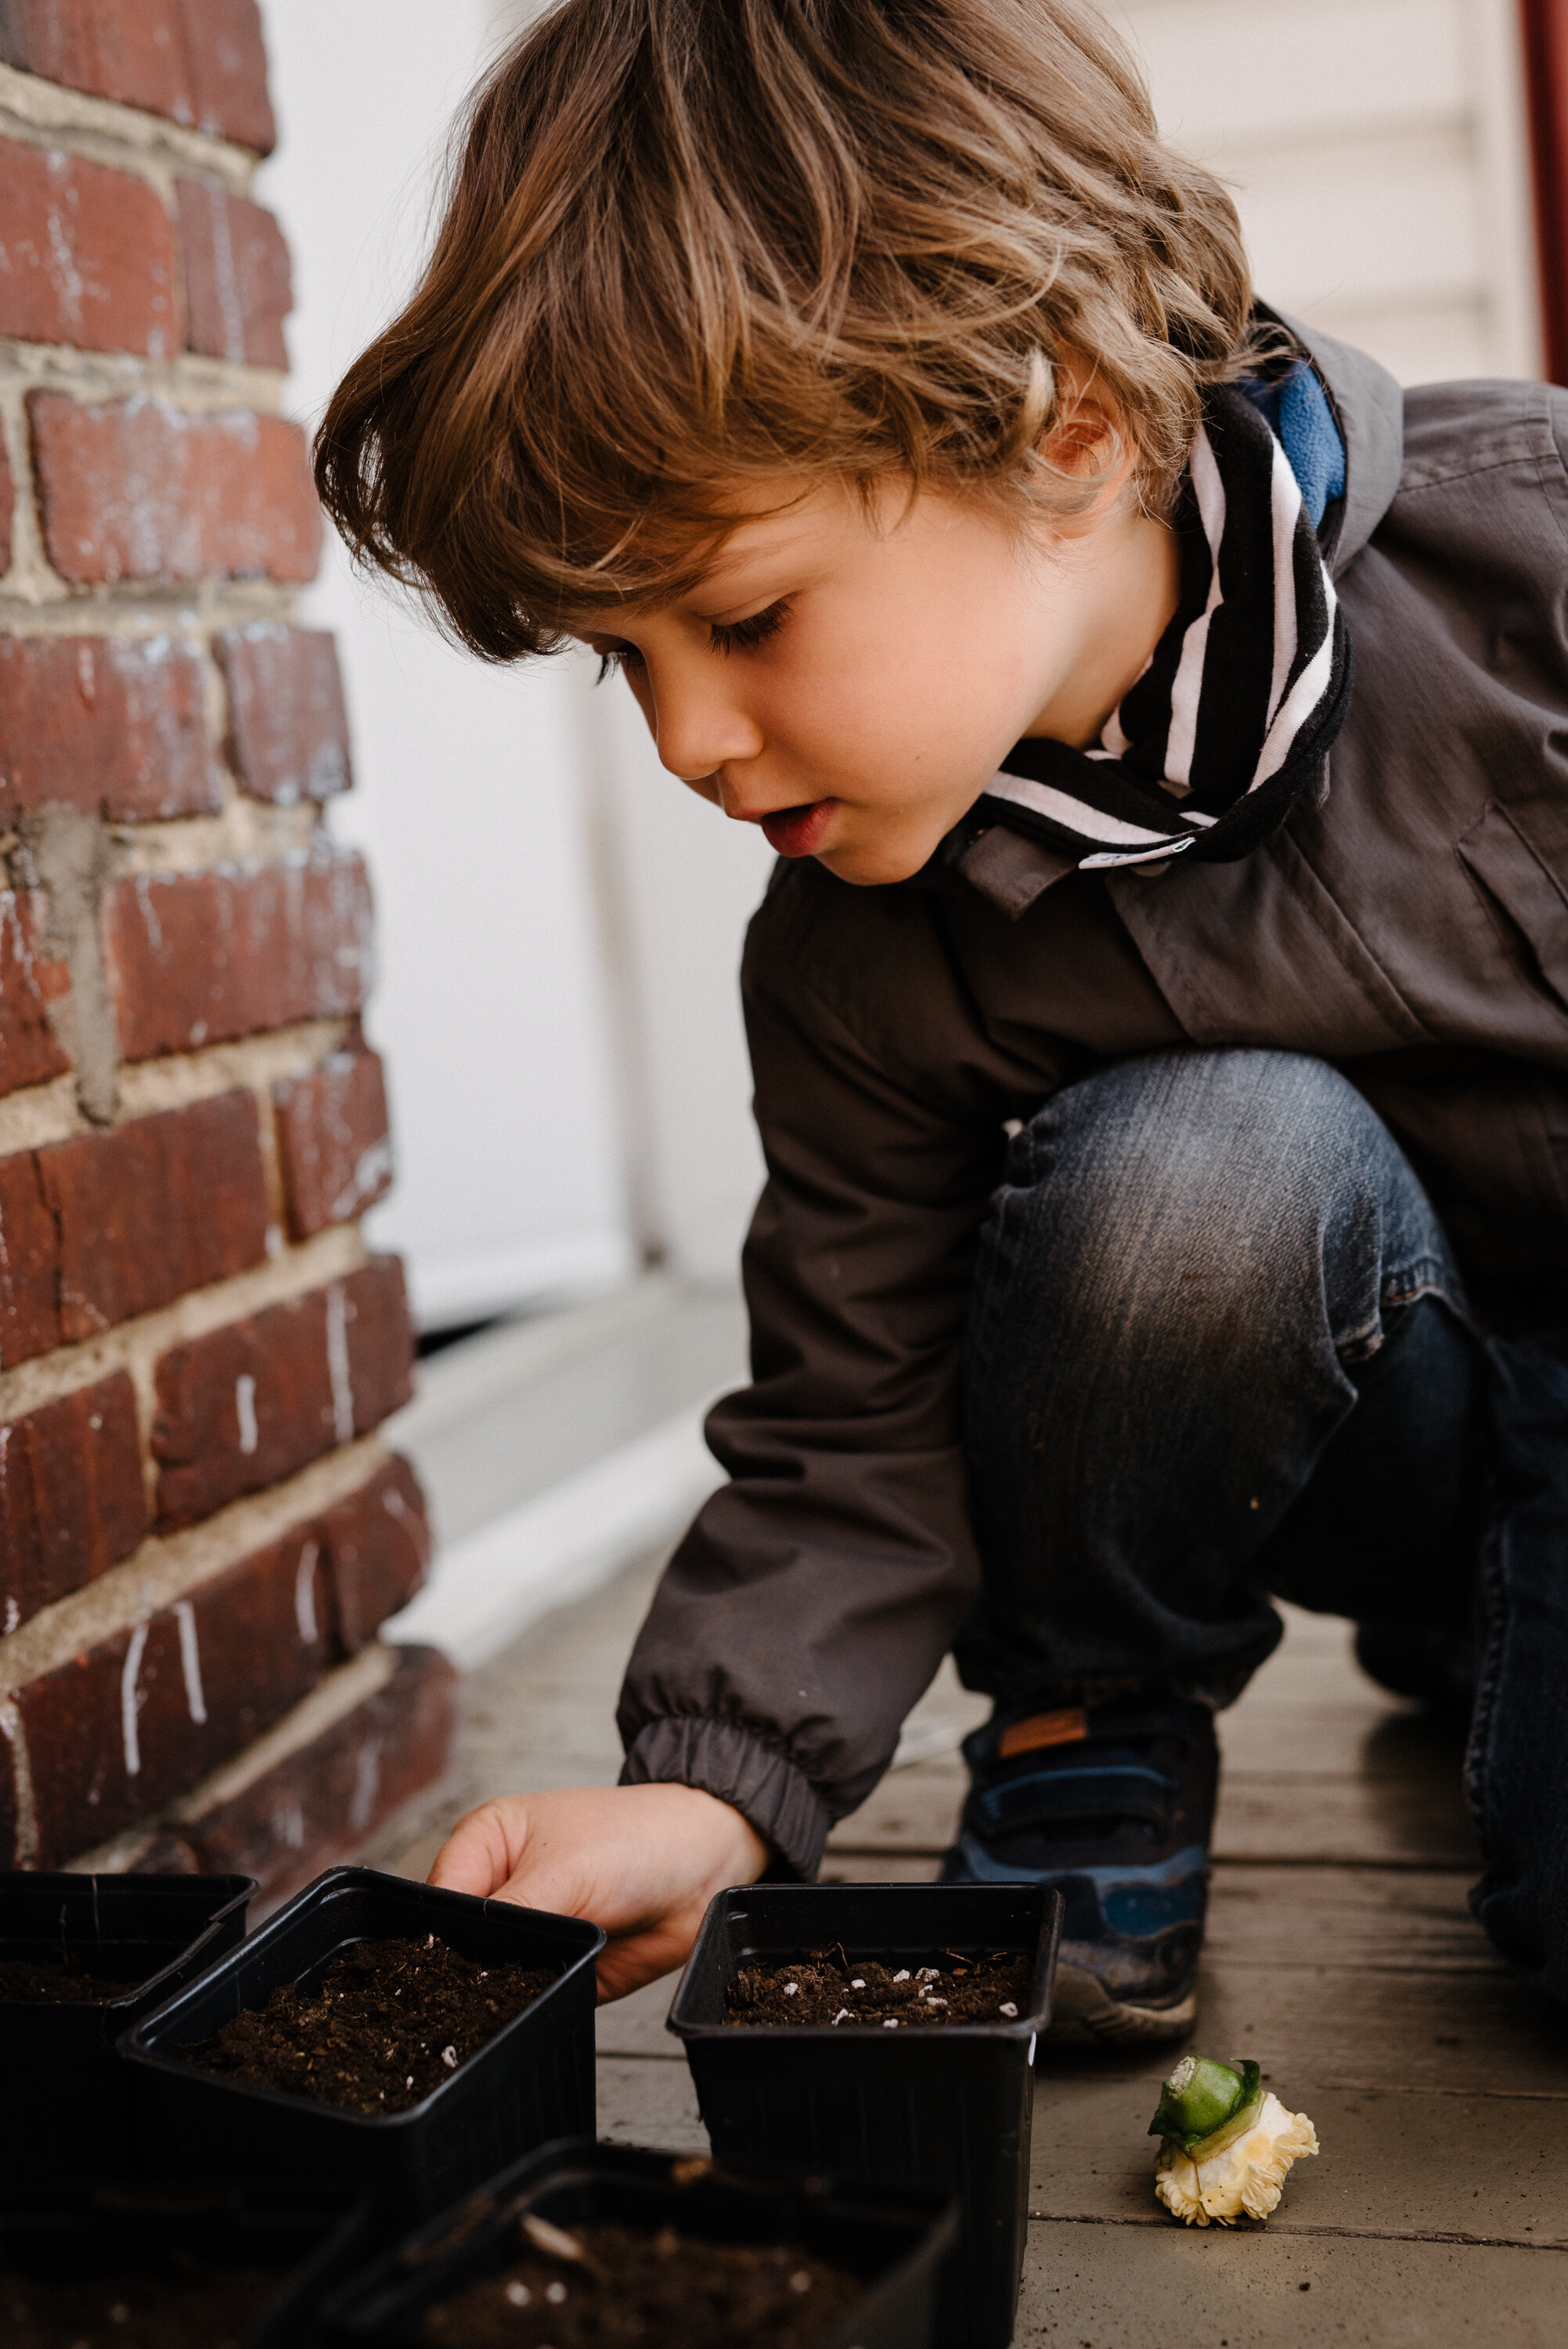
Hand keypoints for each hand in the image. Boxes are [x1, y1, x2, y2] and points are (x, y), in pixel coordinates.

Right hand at [428, 1782, 770, 2001]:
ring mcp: (529, 1930)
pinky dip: (534, 2002)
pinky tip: (542, 2001)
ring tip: (519, 1989)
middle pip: (458, 1943)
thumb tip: (460, 1960)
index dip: (437, 1935)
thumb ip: (510, 1913)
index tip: (443, 1965)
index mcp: (485, 1843)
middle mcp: (500, 1887)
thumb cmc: (638, 1837)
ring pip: (491, 1976)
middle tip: (482, 1985)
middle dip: (468, 1968)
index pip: (439, 1898)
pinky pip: (531, 1996)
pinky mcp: (558, 1966)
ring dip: (502, 1989)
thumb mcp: (566, 1868)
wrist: (707, 1864)